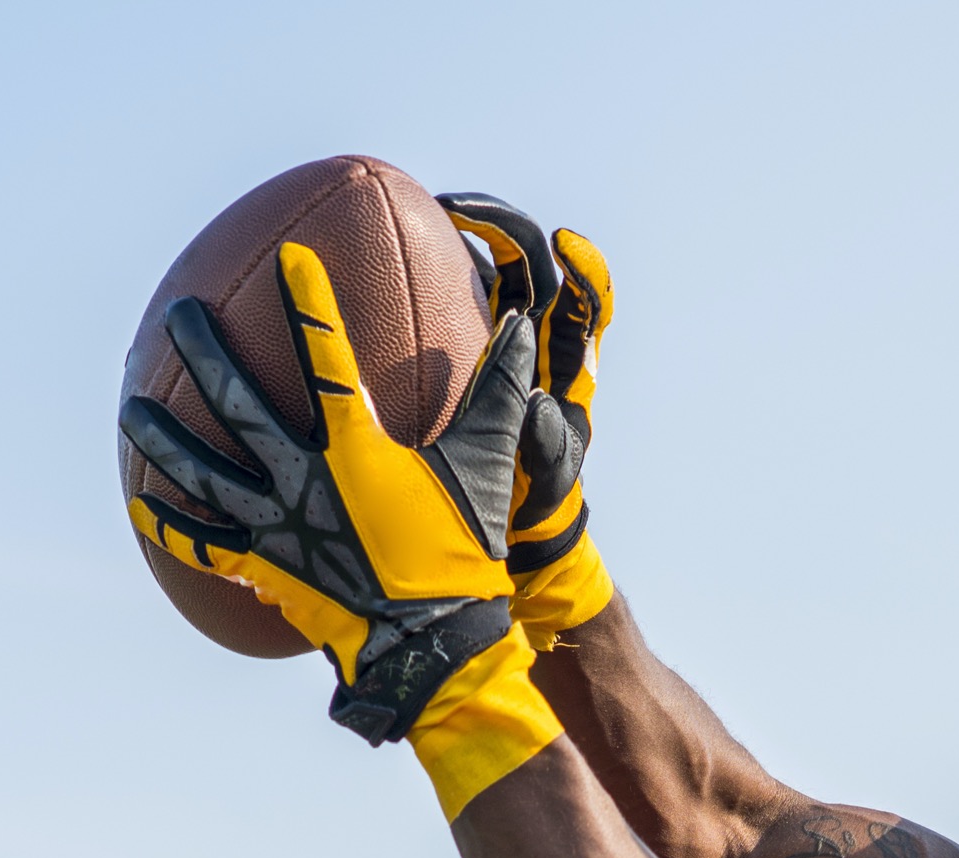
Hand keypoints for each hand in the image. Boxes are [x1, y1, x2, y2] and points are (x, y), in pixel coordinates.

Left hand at [122, 244, 560, 810]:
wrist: (430, 644)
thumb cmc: (460, 554)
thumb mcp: (485, 468)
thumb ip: (499, 395)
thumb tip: (521, 328)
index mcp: (356, 448)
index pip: (327, 357)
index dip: (309, 303)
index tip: (290, 260)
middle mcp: (303, 479)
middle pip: (238, 403)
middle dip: (205, 351)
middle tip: (180, 314)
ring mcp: (276, 525)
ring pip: (202, 471)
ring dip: (163, 435)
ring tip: (132, 405)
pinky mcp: (263, 568)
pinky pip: (204, 545)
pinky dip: (171, 525)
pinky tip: (140, 503)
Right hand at [439, 194, 617, 637]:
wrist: (516, 548)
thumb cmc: (538, 519)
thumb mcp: (546, 482)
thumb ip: (548, 443)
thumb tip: (539, 403)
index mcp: (567, 372)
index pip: (587, 303)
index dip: (584, 269)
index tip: (564, 244)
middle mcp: (538, 352)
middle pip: (529, 268)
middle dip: (496, 226)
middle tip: (449, 208)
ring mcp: (498, 357)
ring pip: (486, 280)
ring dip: (455, 243)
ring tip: (413, 216)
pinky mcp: (461, 373)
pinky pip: (449, 316)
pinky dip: (424, 286)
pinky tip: (372, 276)